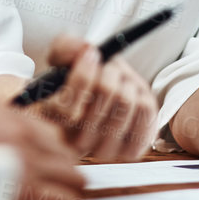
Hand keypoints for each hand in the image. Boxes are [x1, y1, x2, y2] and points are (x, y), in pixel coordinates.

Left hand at [0, 103, 84, 199]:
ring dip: (56, 166)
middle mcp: (23, 152)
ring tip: (37, 178)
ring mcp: (15, 126)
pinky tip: (24, 153)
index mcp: (21, 186)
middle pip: (76, 175)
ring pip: (64, 148)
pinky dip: (41, 142)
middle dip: (66, 194)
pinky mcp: (4, 110)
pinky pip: (42, 126)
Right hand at [27, 34, 157, 161]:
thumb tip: (84, 51)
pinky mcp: (131, 150)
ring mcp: (104, 150)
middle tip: (107, 67)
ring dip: (126, 81)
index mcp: (53, 124)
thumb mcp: (64, 56)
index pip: (66, 109)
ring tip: (118, 81)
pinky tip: (130, 95)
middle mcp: (76, 144)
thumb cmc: (79, 79)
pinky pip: (146, 113)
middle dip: (109, 72)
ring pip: (126, 102)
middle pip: (105, 97)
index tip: (90, 54)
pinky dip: (142, 94)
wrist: (102, 95)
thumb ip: (66, 48)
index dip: (82, 76)